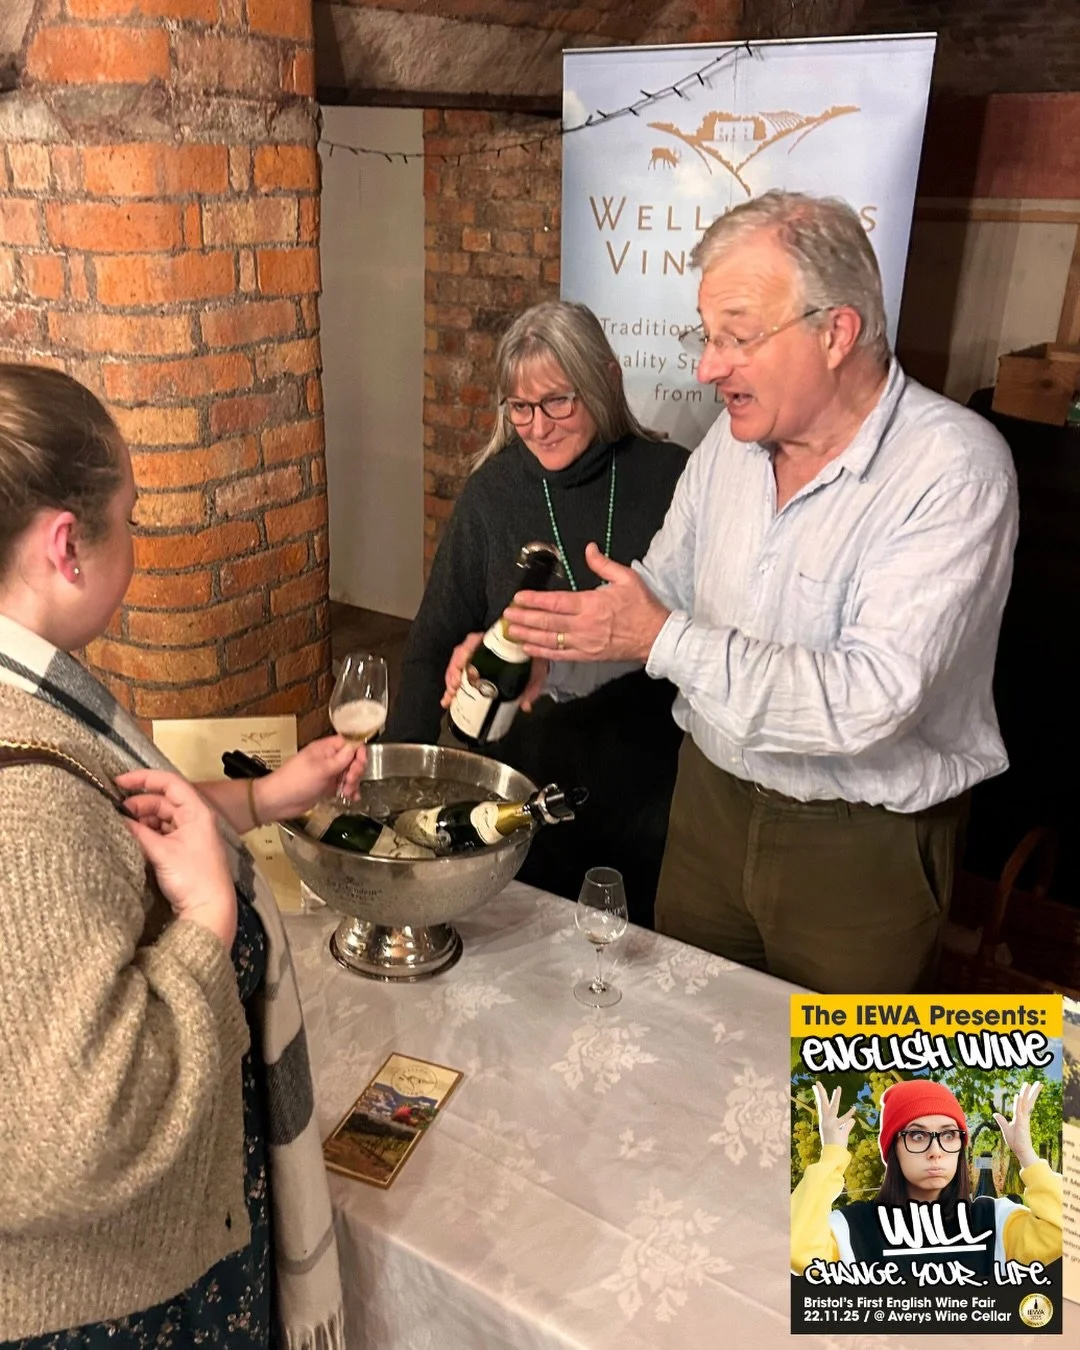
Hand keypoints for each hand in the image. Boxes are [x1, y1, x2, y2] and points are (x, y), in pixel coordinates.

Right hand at [115, 769, 236, 949]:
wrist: (209, 908)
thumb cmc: (193, 877)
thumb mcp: (161, 851)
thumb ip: (138, 832)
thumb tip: (117, 819)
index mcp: (196, 811)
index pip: (169, 783)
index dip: (143, 779)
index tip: (118, 782)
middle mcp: (195, 818)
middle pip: (163, 800)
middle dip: (138, 803)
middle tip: (116, 811)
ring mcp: (190, 834)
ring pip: (161, 817)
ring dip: (142, 818)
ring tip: (121, 825)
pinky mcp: (184, 849)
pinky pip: (162, 832)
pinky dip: (147, 832)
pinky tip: (132, 836)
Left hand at [262, 736, 366, 815]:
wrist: (278, 801)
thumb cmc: (293, 781)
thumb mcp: (321, 769)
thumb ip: (341, 758)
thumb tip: (356, 745)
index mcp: (325, 748)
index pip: (349, 742)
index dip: (358, 752)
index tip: (359, 764)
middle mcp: (328, 758)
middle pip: (352, 759)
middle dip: (356, 770)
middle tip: (350, 779)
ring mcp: (328, 772)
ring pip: (350, 773)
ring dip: (353, 783)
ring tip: (347, 791)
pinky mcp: (327, 786)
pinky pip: (344, 785)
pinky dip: (350, 791)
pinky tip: (351, 797)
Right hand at [440, 631, 548, 713]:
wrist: (536, 660)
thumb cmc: (533, 661)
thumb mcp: (536, 671)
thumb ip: (532, 687)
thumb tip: (525, 706)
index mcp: (495, 643)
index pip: (472, 642)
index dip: (463, 656)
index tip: (461, 670)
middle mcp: (482, 648)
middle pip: (460, 655)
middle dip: (453, 673)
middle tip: (453, 688)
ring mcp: (476, 658)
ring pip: (457, 666)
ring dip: (450, 682)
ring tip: (449, 697)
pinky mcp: (473, 669)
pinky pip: (459, 675)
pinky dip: (452, 688)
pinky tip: (447, 700)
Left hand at [503, 542, 668, 662]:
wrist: (656, 637)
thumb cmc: (643, 607)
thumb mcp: (627, 578)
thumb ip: (603, 564)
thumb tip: (589, 548)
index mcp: (591, 604)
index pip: (556, 602)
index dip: (534, 600)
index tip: (519, 598)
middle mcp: (584, 625)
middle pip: (547, 622)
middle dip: (524, 618)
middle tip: (507, 615)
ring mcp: (584, 643)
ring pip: (549, 640)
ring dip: (528, 635)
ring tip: (510, 631)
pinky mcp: (587, 656)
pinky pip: (560, 655)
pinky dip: (542, 653)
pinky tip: (529, 649)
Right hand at [812, 1082, 856, 1150]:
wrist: (832, 1156)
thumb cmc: (836, 1146)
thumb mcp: (842, 1134)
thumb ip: (847, 1126)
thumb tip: (853, 1120)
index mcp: (825, 1120)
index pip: (821, 1105)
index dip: (819, 1095)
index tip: (815, 1086)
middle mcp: (826, 1120)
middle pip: (823, 1104)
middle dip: (820, 1092)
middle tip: (817, 1082)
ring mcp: (830, 1124)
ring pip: (833, 1108)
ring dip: (836, 1098)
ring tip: (838, 1088)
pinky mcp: (836, 1129)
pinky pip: (844, 1120)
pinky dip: (849, 1115)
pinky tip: (854, 1108)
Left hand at [993, 1081, 1042, 1169]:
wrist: (1021, 1152)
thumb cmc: (1016, 1142)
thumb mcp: (1006, 1129)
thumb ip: (1001, 1121)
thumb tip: (995, 1114)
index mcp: (1021, 1117)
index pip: (1025, 1103)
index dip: (1028, 1094)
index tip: (1030, 1086)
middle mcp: (1023, 1116)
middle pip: (1029, 1101)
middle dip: (1033, 1091)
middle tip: (1039, 1082)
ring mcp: (1023, 1119)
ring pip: (1024, 1103)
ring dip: (1026, 1093)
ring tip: (1029, 1083)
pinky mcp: (1021, 1123)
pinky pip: (1019, 1111)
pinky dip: (1018, 1103)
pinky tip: (1018, 1095)